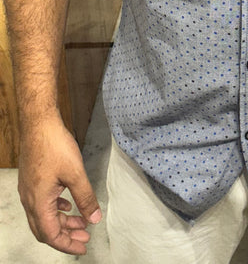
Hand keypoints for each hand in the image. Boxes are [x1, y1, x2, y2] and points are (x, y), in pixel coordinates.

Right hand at [17, 114, 101, 254]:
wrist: (39, 124)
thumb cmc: (54, 145)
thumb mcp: (76, 173)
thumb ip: (86, 197)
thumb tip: (94, 218)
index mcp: (39, 202)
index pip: (51, 235)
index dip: (67, 244)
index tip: (83, 247)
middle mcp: (30, 199)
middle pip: (45, 229)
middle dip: (65, 236)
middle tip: (84, 237)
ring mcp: (29, 189)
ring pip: (44, 215)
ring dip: (62, 220)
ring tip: (81, 220)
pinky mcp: (32, 180)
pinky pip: (42, 202)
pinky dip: (56, 207)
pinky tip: (68, 203)